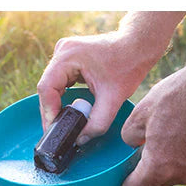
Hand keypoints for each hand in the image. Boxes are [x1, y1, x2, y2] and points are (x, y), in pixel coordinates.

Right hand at [36, 12, 184, 144]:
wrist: (139, 45)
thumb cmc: (128, 64)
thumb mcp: (113, 99)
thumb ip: (97, 123)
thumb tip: (80, 140)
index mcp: (68, 56)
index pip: (47, 87)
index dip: (48, 111)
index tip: (54, 128)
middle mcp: (62, 51)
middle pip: (46, 87)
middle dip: (51, 111)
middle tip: (56, 131)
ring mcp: (64, 53)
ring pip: (51, 85)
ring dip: (55, 104)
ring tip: (61, 123)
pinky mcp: (70, 58)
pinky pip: (59, 81)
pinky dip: (62, 96)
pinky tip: (68, 110)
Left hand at [106, 63, 185, 185]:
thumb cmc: (184, 94)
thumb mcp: (142, 110)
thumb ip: (129, 134)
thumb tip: (132, 142)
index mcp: (159, 167)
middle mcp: (181, 174)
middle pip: (152, 182)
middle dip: (139, 173)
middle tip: (127, 157)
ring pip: (170, 172)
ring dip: (160, 162)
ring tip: (155, 137)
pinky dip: (177, 154)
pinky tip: (176, 132)